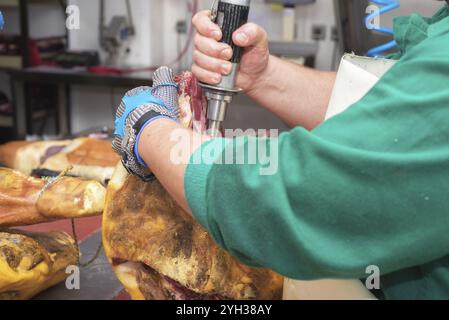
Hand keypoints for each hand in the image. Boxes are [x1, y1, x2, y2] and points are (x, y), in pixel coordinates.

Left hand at [112, 66, 178, 180]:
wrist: (152, 135)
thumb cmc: (159, 112)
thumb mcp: (165, 90)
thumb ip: (164, 78)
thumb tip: (163, 70)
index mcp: (132, 97)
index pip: (140, 98)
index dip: (151, 104)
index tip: (159, 109)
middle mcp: (122, 111)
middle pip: (134, 113)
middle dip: (142, 118)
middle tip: (156, 125)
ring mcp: (120, 128)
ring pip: (129, 128)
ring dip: (137, 132)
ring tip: (150, 138)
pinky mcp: (120, 144)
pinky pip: (126, 144)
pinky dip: (133, 145)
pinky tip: (142, 147)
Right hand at [191, 10, 269, 92]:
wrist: (255, 75)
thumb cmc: (254, 54)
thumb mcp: (259, 39)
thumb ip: (252, 32)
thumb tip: (238, 36)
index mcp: (218, 25)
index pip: (201, 19)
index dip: (206, 27)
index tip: (218, 35)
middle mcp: (208, 39)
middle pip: (199, 40)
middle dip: (214, 49)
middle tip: (229, 54)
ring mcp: (203, 55)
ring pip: (198, 57)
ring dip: (213, 64)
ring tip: (228, 68)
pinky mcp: (202, 70)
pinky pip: (197, 72)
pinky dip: (208, 76)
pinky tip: (218, 77)